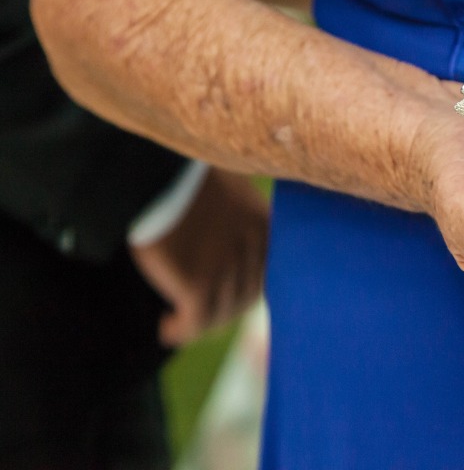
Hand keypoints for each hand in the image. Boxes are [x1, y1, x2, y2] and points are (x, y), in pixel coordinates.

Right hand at [130, 167, 269, 346]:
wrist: (157, 173)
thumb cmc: (186, 177)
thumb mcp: (228, 192)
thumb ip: (239, 221)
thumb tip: (231, 250)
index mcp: (265, 227)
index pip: (264, 276)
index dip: (243, 293)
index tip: (225, 300)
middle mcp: (252, 250)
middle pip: (244, 299)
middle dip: (223, 310)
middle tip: (198, 313)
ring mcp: (226, 269)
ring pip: (220, 314)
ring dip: (199, 323)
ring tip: (178, 322)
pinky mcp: (198, 284)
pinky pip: (195, 321)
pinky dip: (182, 330)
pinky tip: (167, 329)